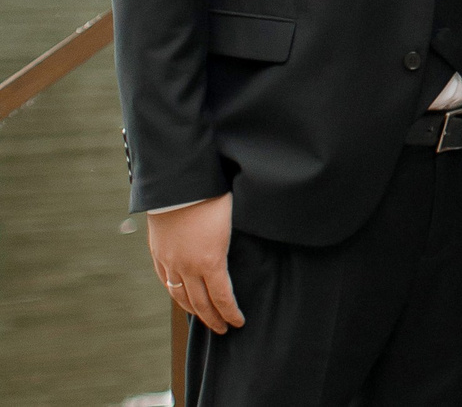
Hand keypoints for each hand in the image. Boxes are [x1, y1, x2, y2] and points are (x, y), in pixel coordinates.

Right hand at [148, 194, 242, 332]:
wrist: (179, 182)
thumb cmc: (214, 196)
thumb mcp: (234, 220)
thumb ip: (238, 243)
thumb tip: (253, 250)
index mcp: (211, 260)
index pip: (222, 297)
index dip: (230, 313)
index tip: (239, 322)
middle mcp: (187, 266)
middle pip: (200, 303)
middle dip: (213, 319)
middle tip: (223, 329)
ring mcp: (170, 261)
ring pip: (180, 295)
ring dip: (193, 311)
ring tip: (204, 319)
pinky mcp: (158, 253)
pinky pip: (165, 280)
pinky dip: (175, 293)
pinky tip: (182, 298)